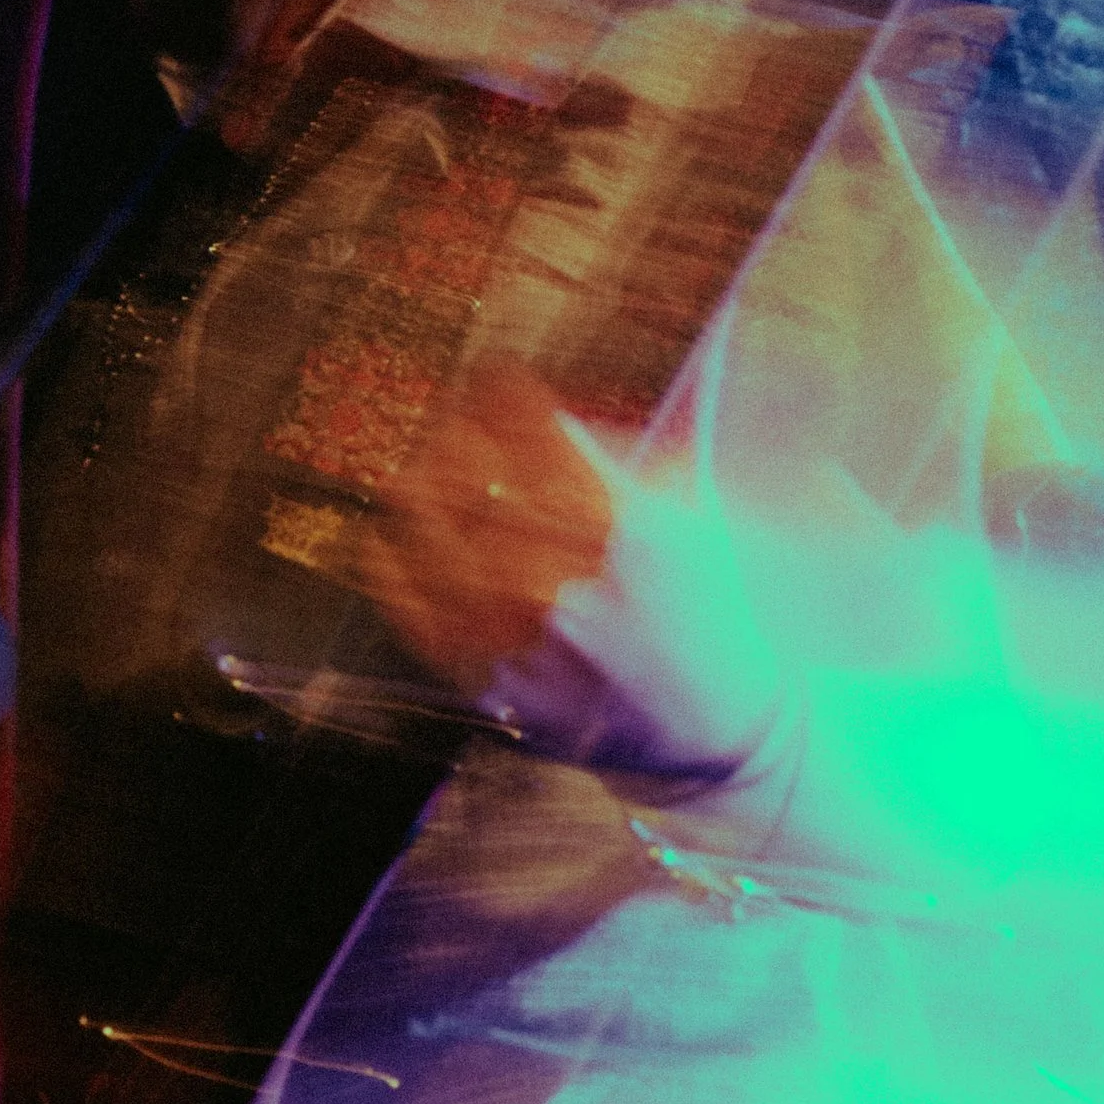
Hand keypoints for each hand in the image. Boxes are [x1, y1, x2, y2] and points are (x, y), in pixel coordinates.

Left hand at [358, 355, 784, 777]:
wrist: (711, 727)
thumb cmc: (704, 609)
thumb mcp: (697, 516)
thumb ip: (640, 450)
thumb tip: (562, 404)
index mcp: (626, 526)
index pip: (535, 428)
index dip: (504, 390)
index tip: (496, 375)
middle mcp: (567, 577)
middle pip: (473, 470)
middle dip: (459, 432)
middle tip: (458, 423)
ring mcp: (520, 632)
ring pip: (431, 526)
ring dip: (421, 481)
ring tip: (423, 469)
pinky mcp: (489, 677)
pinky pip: (409, 600)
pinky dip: (391, 555)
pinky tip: (393, 533)